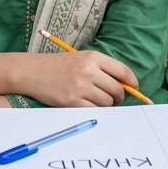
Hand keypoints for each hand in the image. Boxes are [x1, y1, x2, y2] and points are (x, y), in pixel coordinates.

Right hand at [14, 50, 135, 107]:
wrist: (33, 72)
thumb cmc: (60, 66)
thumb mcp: (82, 59)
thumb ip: (103, 69)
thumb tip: (126, 86)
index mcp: (93, 57)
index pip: (123, 71)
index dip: (132, 83)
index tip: (134, 88)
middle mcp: (88, 71)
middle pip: (117, 90)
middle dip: (118, 97)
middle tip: (113, 98)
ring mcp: (80, 87)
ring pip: (107, 102)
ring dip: (106, 104)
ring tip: (96, 100)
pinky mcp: (72, 101)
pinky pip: (94, 111)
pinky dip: (95, 110)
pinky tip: (88, 105)